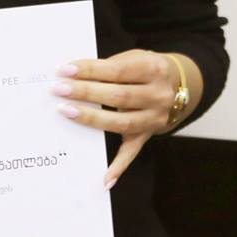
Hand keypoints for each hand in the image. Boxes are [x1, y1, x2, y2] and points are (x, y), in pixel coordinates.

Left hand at [52, 48, 192, 188]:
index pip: (118, 70)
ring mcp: (155, 118)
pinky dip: (118, 167)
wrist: (176, 83)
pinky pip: (132, 152)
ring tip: (66, 110)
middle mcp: (159, 95)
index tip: (64, 70)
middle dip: (86, 92)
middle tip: (59, 89)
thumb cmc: (145, 68)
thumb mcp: (135, 57)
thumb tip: (73, 76)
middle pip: (119, 96)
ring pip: (121, 123)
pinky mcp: (148, 135)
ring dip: (91, 118)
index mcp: (156, 69)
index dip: (90, 70)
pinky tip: (104, 179)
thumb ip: (109, 66)